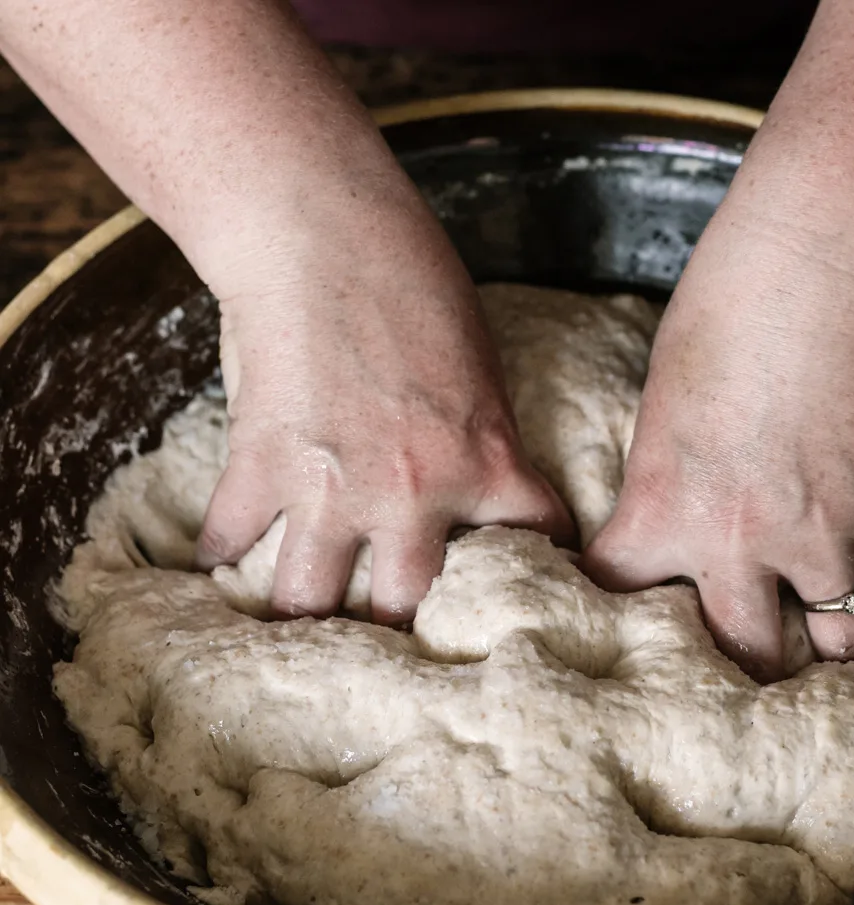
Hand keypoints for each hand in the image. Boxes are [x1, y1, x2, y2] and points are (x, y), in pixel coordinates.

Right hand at [194, 178, 570, 623]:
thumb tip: (479, 485)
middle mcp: (409, 496)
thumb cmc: (411, 280)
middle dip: (405, 626)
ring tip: (305, 631)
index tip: (532, 578)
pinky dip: (221, 556)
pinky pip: (230, 539)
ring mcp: (328, 490)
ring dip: (307, 619)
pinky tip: (221, 567)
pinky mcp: (259, 466)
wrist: (317, 230)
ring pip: (309, 602)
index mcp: (483, 463)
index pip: (534, 538)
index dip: (540, 563)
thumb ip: (483, 440)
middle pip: (407, 607)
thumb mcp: (480, 367)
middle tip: (398, 632)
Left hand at [582, 214, 853, 681]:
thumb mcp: (660, 413)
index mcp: (665, 514)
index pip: (616, 588)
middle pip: (747, 652)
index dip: (611, 602)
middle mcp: (738, 543)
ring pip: (845, 638)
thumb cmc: (718, 325)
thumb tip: (675, 511)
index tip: (613, 614)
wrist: (809, 279)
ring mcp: (820, 533)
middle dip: (749, 670)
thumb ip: (666, 483)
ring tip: (842, 651)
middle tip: (751, 671)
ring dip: (845, 647)